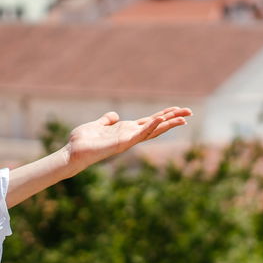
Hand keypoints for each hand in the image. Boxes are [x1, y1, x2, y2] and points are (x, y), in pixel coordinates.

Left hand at [64, 106, 192, 173]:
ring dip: (167, 123)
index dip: (164, 115)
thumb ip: (107, 120)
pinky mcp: (121, 143)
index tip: (178, 109)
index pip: (149, 122)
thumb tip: (114, 115)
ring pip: (152, 130)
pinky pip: (139, 134)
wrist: (72, 153)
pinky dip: (150, 126)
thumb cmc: (83, 142)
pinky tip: (160, 119)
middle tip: (190, 112)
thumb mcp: (97, 125)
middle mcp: (129, 136)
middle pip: (156, 126)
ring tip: (183, 116)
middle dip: (173, 119)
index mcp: (126, 130)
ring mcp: (127, 140)